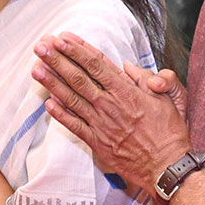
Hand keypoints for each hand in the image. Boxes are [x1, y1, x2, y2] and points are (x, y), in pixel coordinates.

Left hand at [31, 32, 191, 191]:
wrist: (166, 167)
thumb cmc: (169, 133)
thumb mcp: (167, 98)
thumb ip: (144, 78)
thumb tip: (126, 65)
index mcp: (126, 92)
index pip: (97, 65)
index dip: (78, 50)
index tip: (63, 38)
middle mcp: (110, 106)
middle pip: (79, 78)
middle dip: (58, 60)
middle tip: (41, 45)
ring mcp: (101, 125)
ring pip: (71, 99)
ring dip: (52, 82)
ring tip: (36, 68)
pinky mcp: (97, 143)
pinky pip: (74, 126)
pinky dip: (60, 114)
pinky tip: (47, 102)